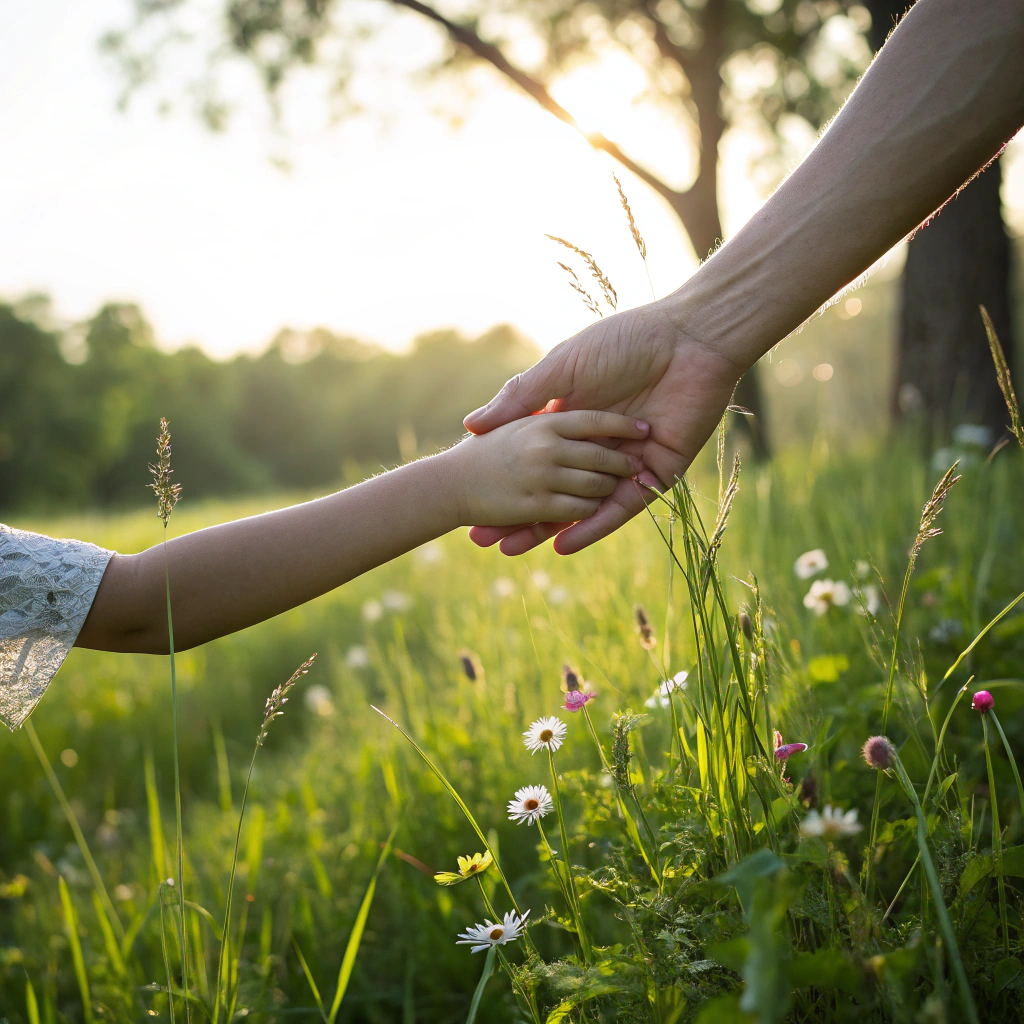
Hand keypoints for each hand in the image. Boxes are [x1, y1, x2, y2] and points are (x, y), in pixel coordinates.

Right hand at [463, 300, 744, 554]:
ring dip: (547, 528)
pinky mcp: (657, 473)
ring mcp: (627, 462)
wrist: (690, 339)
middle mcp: (600, 445)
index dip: (504, 480)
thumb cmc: (624, 341)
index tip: (472, 501)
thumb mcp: (562, 367)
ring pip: (582, 505)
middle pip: (554, 489)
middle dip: (519, 515)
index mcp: (577, 419)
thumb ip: (522, 397)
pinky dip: (592, 526)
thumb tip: (472, 425)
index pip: (535, 460)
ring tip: (512, 547)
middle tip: (483, 539)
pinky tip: (562, 543)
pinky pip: (621, 508)